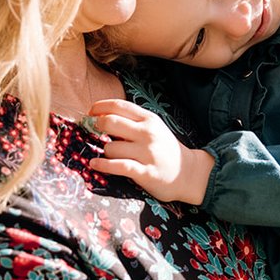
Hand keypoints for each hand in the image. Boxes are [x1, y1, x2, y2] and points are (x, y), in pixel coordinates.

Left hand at [87, 99, 215, 204]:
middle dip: (97, 125)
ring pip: (110, 147)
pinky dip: (102, 165)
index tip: (90, 111)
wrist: (188, 173)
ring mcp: (147, 153)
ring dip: (106, 152)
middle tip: (94, 130)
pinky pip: (117, 166)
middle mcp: (148, 133)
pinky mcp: (145, 172)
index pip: (119, 105)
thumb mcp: (154, 128)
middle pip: (110, 122)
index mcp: (149, 119)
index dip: (100, 106)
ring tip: (111, 155)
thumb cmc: (165, 149)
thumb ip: (132, 121)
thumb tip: (101, 116)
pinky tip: (94, 164)